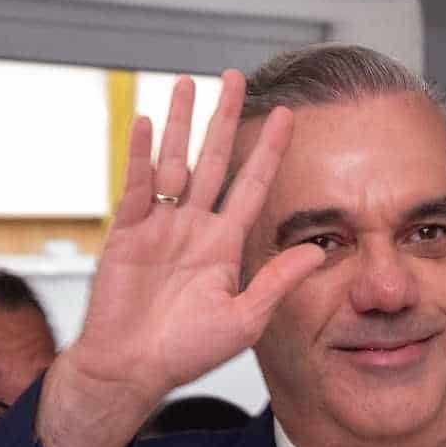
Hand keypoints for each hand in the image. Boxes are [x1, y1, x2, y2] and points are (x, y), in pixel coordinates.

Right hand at [36, 71, 323, 446]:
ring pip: (173, 162)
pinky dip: (142, 155)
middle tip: (233, 77)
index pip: (253, 186)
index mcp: (224, 246)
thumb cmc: (184, 352)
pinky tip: (150, 124)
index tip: (288, 117)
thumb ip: (277, 282)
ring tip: (188, 83)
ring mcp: (160, 227)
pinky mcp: (128, 232)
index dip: (270, 152)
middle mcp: (194, 228)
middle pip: (212, 160)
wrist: (131, 369)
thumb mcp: (244, 319)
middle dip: (223, 119)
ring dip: (181, 123)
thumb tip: (317, 252)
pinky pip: (137, 186)